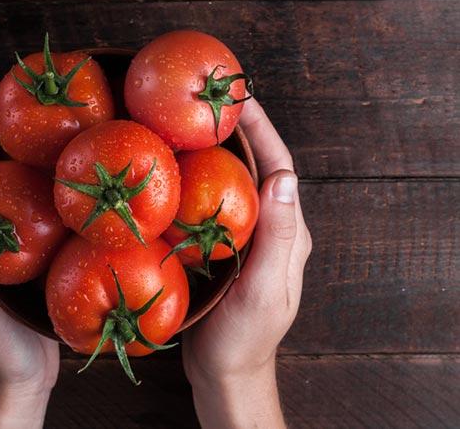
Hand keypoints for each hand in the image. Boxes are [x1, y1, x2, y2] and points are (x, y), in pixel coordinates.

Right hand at [182, 98, 311, 427]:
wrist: (225, 369)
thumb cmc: (244, 337)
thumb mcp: (263, 289)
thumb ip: (276, 237)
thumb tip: (284, 178)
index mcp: (288, 233)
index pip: (279, 168)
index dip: (263, 130)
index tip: (241, 96)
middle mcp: (271, 228)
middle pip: (258, 167)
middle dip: (239, 130)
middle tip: (210, 98)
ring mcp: (247, 237)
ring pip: (235, 181)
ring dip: (218, 150)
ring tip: (190, 122)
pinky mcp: (223, 247)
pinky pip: (214, 202)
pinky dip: (200, 179)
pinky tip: (177, 170)